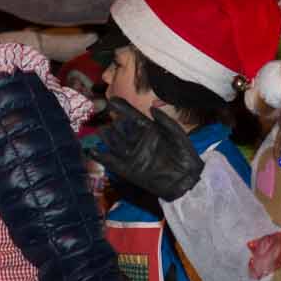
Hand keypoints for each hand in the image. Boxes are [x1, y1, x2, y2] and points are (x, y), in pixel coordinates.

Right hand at [85, 97, 202, 201]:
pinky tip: (94, 151)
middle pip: (122, 130)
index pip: (132, 117)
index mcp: (150, 131)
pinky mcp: (129, 170)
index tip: (112, 100)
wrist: (187, 179)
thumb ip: (165, 120)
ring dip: (107, 138)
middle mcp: (139, 142)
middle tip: (106, 119)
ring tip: (101, 131)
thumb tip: (151, 108)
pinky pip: (113, 163)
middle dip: (114, 124)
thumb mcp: (177, 134)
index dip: (122, 109)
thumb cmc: (185, 155)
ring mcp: (133, 156)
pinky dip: (102, 157)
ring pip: (116, 144)